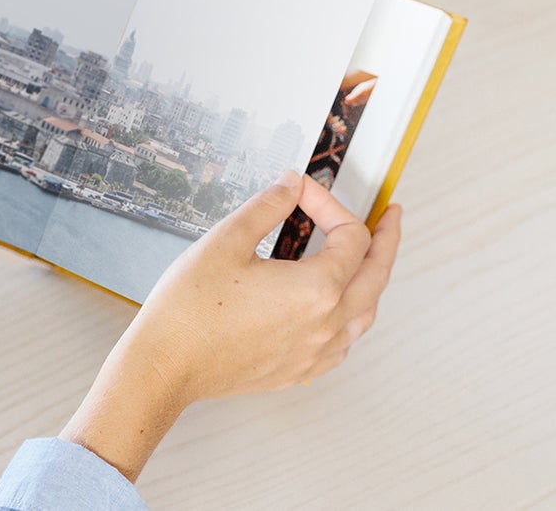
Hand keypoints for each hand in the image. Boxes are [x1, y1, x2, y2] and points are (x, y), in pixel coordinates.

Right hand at [60, 170, 402, 480]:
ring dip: (371, 279)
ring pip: (365, 312)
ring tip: (368, 259)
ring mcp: (315, 352)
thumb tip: (291, 185)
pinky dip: (350, 316)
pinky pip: (343, 342)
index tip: (303, 192)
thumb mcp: (228, 239)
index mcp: (317, 288)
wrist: (165, 365)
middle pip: (376, 275)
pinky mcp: (298, 370)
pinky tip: (336, 307)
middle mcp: (326, 324)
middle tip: (390, 217)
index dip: (330, 204)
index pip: (350, 236)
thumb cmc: (190, 308)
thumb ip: (268, 206)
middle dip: (385, 239)